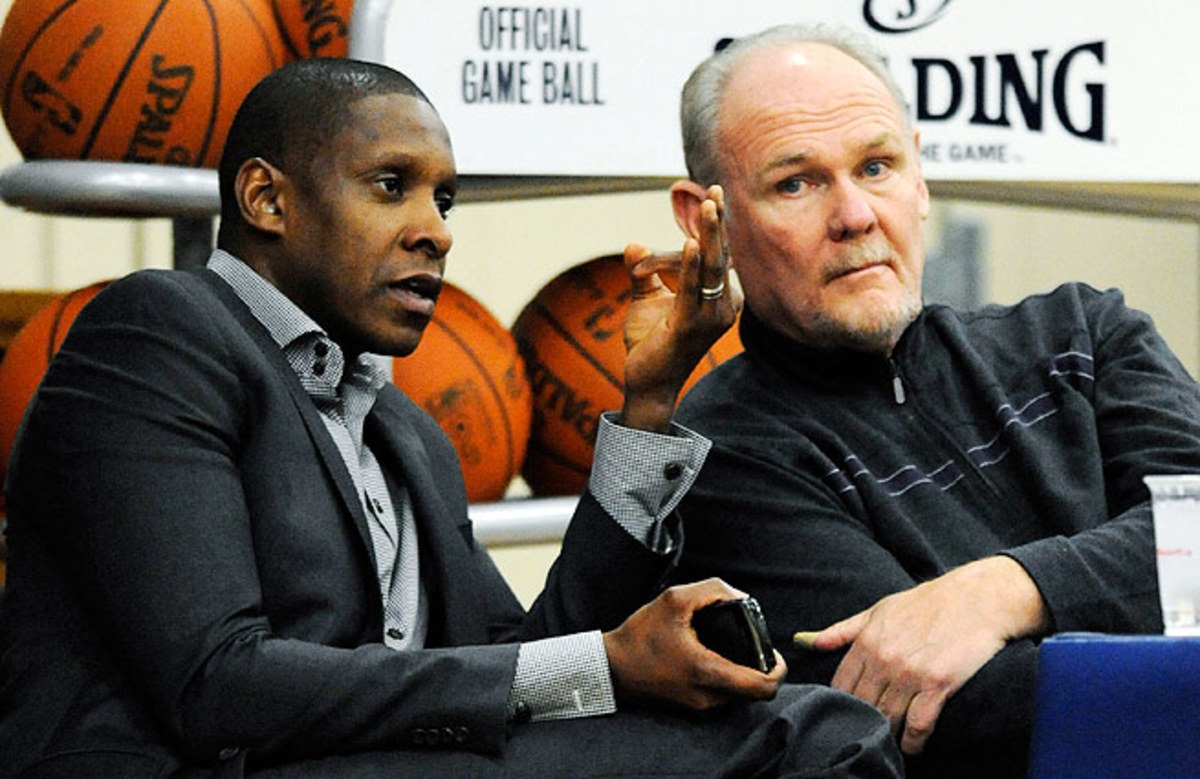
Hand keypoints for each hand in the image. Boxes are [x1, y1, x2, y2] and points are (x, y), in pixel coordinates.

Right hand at [603, 578, 785, 710]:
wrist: (610, 667)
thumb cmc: (639, 636)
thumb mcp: (674, 600)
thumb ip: (712, 590)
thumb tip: (740, 597)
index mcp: (708, 673)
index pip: (763, 687)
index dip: (779, 670)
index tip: (775, 654)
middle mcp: (707, 698)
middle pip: (755, 693)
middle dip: (763, 670)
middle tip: (755, 646)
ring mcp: (699, 707)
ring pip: (739, 697)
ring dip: (745, 676)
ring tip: (735, 650)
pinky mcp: (690, 709)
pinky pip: (722, 698)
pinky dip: (728, 681)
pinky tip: (716, 659)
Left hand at [619, 185, 741, 432]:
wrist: (647, 383)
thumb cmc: (651, 344)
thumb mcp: (645, 300)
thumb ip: (642, 272)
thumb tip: (634, 243)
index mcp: (717, 299)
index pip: (717, 256)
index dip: (716, 227)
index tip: (713, 196)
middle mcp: (721, 308)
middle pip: (719, 257)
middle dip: (717, 223)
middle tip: (716, 191)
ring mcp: (709, 319)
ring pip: (710, 268)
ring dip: (709, 236)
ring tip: (709, 206)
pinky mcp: (690, 328)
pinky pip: (691, 290)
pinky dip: (690, 266)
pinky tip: (690, 243)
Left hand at [802, 557, 1049, 753]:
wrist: (977, 599)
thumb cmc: (927, 604)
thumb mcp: (879, 611)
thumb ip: (842, 631)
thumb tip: (804, 641)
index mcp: (866, 641)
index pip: (841, 685)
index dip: (841, 704)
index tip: (845, 716)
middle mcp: (884, 659)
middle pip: (863, 706)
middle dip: (863, 723)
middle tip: (866, 736)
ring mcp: (910, 673)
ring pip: (888, 719)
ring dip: (888, 736)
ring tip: (888, 744)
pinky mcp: (938, 684)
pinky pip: (919, 725)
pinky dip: (914, 742)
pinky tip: (913, 746)